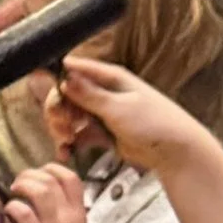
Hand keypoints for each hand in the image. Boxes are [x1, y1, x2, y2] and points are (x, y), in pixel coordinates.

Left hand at [1, 165, 87, 222]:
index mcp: (79, 214)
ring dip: (22, 185)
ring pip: (39, 189)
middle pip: (51, 179)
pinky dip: (12, 207)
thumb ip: (60, 212)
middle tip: (19, 184)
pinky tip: (9, 215)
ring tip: (13, 193)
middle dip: (30, 175)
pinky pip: (22, 211)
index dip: (53, 168)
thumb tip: (38, 190)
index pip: (72, 178)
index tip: (39, 173)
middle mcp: (69, 217)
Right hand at [56, 56, 222, 179]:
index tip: (47, 96)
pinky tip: (67, 152)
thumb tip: (64, 78)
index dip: (55, 81)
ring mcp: (102, 112)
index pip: (72, 70)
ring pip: (70, 116)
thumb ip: (89, 95)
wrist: (174, 150)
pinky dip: (70, 143)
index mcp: (109, 77)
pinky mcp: (103, 132)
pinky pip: (79, 134)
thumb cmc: (154, 122)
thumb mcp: (118, 107)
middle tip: (62, 126)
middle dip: (58, 112)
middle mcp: (103, 92)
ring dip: (62, 129)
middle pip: (66, 96)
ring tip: (66, 142)